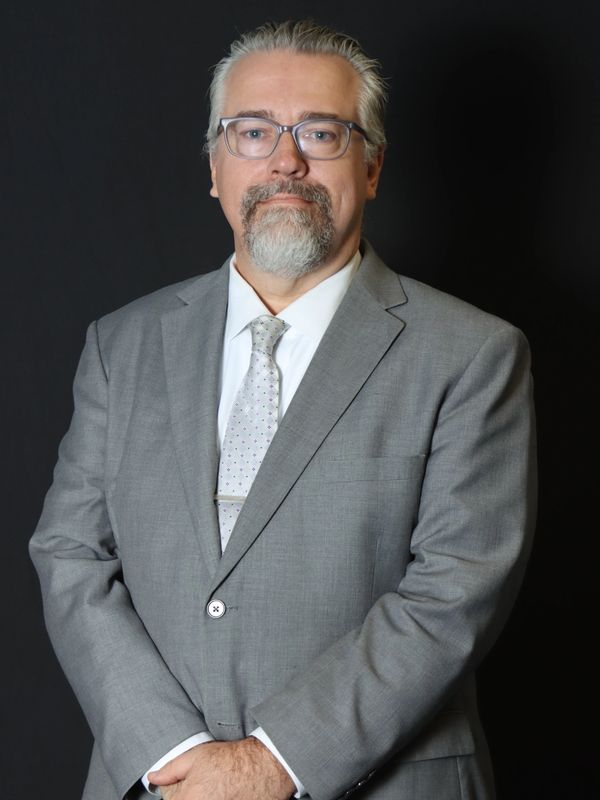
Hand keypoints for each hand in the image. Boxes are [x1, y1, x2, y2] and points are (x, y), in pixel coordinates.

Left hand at [148, 737, 294, 799]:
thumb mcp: (196, 756)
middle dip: (190, 796)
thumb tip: (153, 777)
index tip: (186, 785)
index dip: (177, 792)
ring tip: (216, 790)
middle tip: (205, 786)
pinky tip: (226, 795)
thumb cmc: (231, 760)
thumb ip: (170, 770)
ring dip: (205, 797)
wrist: (264, 767)